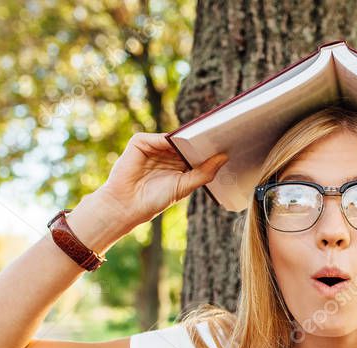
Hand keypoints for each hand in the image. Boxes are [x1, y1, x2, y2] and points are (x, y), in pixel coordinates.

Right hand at [95, 132, 228, 231]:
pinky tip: (185, 139)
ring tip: (208, 133)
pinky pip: (160, 137)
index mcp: (178, 163)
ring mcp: (153, 146)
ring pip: (175, 137)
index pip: (195, 149)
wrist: (127, 205)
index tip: (228, 142)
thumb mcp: (185, 185)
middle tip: (223, 132)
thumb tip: (224, 157)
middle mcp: (166, 152)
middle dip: (202, 138)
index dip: (209, 146)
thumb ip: (204, 172)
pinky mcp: (140, 142)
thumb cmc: (155, 200)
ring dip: (189, 135)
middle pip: (186, 140)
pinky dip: (172, 138)